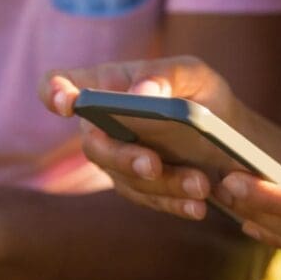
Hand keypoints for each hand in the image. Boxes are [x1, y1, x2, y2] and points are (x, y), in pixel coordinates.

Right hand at [39, 56, 240, 220]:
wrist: (226, 131)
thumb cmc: (197, 90)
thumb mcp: (191, 73)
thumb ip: (165, 75)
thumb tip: (140, 94)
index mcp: (105, 86)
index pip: (58, 86)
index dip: (54, 93)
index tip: (68, 103)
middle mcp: (100, 126)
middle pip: (94, 145)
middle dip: (121, 156)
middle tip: (153, 164)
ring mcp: (117, 161)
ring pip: (125, 179)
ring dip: (162, 184)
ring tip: (200, 184)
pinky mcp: (139, 189)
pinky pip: (149, 200)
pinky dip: (174, 204)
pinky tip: (198, 205)